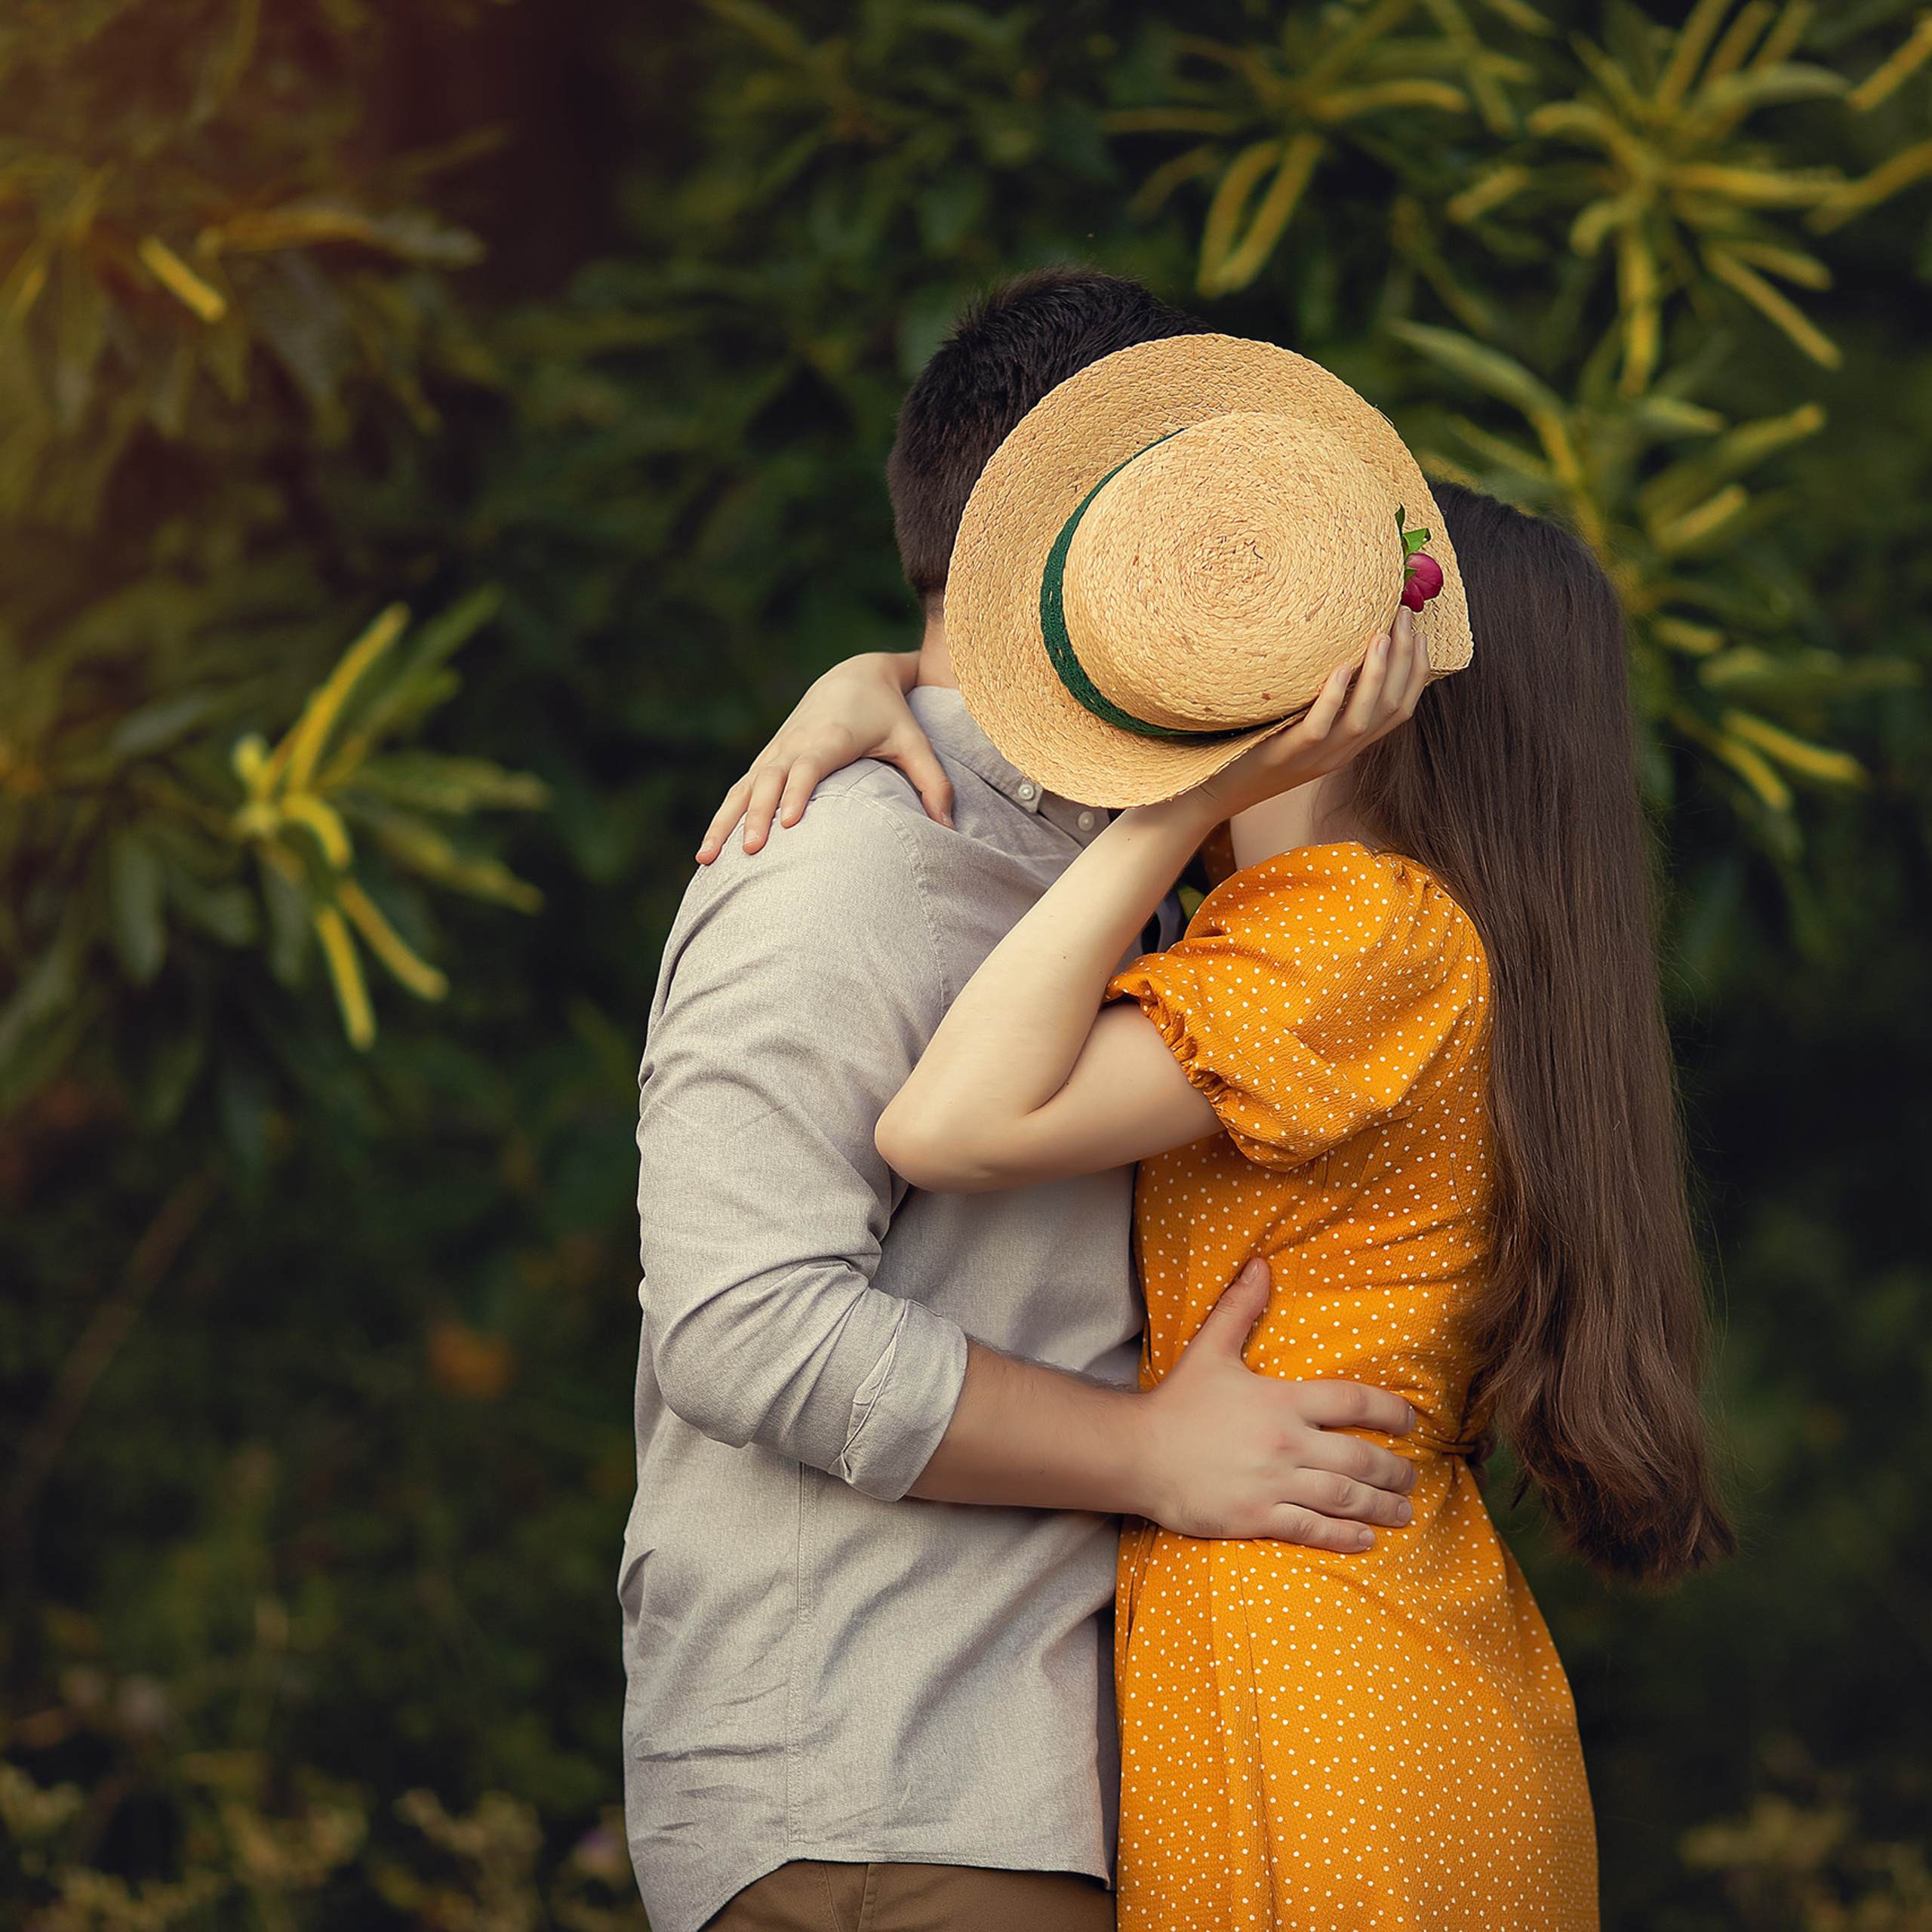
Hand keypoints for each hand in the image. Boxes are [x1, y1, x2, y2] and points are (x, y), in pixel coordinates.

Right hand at [697, 651, 952, 860]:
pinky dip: (723, 817)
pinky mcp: (768, 758)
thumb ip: (934, 784)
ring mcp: (778, 750)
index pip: (810, 766)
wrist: (855, 674)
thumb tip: (950, 832)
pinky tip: (710, 851)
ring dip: (724, 822)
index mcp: (833, 737)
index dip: (798, 791)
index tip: (790, 824)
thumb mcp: (916, 743)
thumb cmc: (890, 714)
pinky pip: (740, 790)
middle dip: (756, 816)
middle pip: (769, 780)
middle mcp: (798, 743)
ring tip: (706, 860)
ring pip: (744, 787)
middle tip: (751, 853)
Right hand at [1135, 1258, 1417, 1549]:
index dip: (1389, 1410)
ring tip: (1403, 1510)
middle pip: (1360, 1457)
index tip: (1409, 1420)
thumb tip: (1261, 1265)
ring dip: (1382, 1505)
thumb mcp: (1210, 1349)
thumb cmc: (1177, 1402)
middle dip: (1395, 1469)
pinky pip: (1313, 1530)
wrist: (1137, 1452)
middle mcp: (1285, 1442)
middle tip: (1411, 1475)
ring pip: (1344, 1497)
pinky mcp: (1257, 1517)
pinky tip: (1366, 1540)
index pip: (1351, 1401)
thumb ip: (1240, 1308)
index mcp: (1281, 1400)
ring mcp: (1273, 1483)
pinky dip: (1345, 1537)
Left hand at [1183, 606, 1430, 830]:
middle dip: (1404, 661)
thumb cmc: (1256, 749)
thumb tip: (1341, 649)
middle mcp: (1340, 753)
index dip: (1416, 672)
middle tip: (1405, 617)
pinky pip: (1318, 727)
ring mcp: (1315, 757)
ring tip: (1381, 636)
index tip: (1421, 634)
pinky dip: (1333, 697)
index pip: (1400, 709)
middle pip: (1389, 708)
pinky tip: (1340, 668)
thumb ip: (1325, 699)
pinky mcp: (1286, 756)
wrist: (1216, 791)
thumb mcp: (1300, 725)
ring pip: (1362, 719)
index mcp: (1349, 745)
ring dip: (1376, 675)